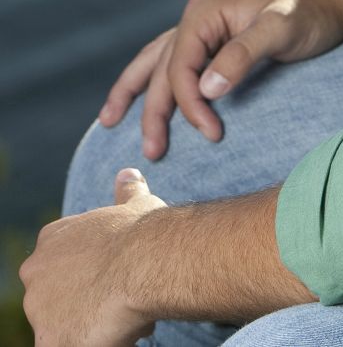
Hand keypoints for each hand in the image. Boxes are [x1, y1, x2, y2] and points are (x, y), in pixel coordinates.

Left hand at [20, 168, 163, 345]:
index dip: (90, 274)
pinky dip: (88, 344)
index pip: (62, 266)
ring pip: (62, 325)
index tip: (114, 274)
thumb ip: (127, 191)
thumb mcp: (135, 204)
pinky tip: (114, 334)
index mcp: (51, 239)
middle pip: (57, 297)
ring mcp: (37, 308)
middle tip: (119, 298)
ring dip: (88, 324)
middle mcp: (35, 271)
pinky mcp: (48, 341)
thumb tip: (129, 174)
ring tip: (122, 317)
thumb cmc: (142, 232)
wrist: (144, 262)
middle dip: (86, 301)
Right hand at [97, 0, 342, 160]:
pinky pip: (176, 65)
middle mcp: (197, 18)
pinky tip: (146, 99)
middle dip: (153, 111)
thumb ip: (244, 54)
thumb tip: (207, 88)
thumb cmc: (309, 13)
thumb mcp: (282, 30)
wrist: (331, 0)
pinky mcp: (215, 42)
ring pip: (158, 64)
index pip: (180, 67)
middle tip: (154, 152)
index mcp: (204, 12)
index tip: (213, 133)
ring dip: (136, 94)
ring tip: (111, 123)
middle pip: (162, 69)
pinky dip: (157, 83)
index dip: (189, 104)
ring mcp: (204, 29)